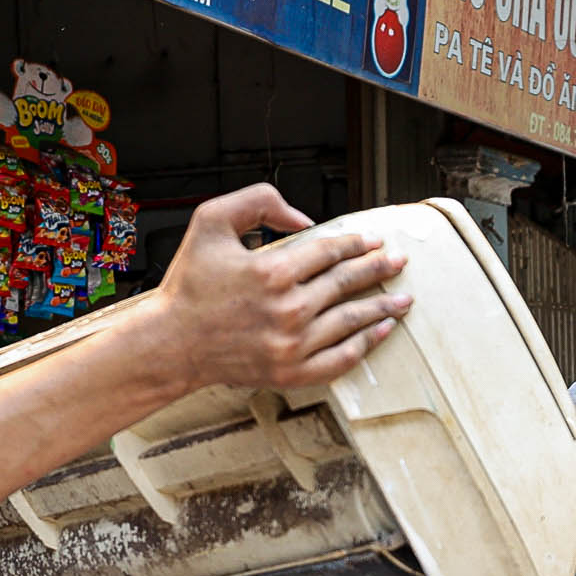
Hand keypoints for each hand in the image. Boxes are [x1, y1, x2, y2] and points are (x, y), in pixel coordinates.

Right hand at [153, 183, 410, 390]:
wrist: (173, 342)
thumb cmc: (190, 284)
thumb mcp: (211, 221)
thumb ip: (259, 202)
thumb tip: (305, 219)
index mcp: (272, 272)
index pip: (330, 252)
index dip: (357, 244)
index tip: (374, 241)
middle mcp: (288, 309)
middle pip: (348, 283)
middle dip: (379, 270)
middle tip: (399, 263)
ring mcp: (292, 344)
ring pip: (352, 321)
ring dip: (382, 307)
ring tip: (403, 299)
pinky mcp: (291, 372)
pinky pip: (341, 359)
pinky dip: (365, 345)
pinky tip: (381, 332)